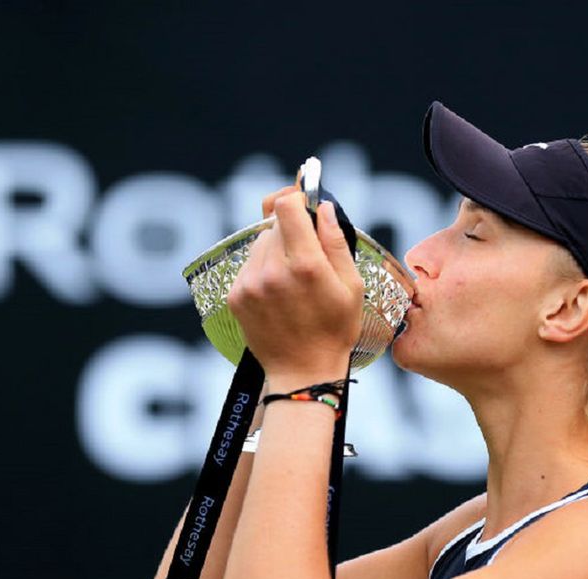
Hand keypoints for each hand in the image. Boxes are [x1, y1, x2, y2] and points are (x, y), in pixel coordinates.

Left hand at [226, 187, 363, 383]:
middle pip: (275, 224)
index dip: (296, 199)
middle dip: (292, 231)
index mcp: (304, 265)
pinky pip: (249, 265)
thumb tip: (323, 208)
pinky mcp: (235, 295)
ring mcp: (249, 283)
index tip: (305, 204)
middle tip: (308, 254)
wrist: (303, 372)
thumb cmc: (334, 330)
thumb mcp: (351, 286)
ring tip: (294, 280)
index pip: (286, 207)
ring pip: (260, 243)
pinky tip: (279, 293)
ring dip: (276, 250)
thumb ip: (335, 241)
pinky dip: (263, 270)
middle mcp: (272, 270)